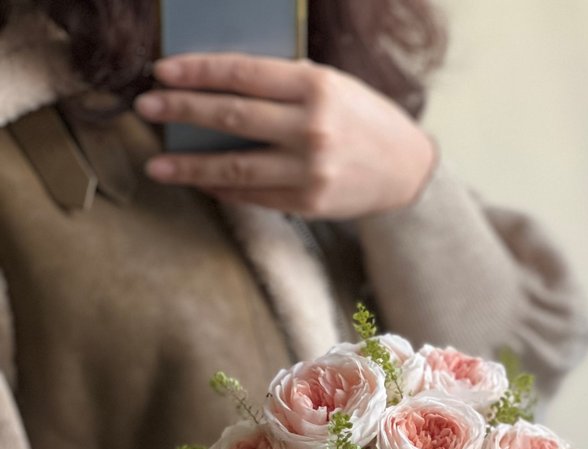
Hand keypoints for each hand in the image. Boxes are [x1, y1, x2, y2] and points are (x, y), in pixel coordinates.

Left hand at [134, 54, 436, 218]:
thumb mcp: (331, 85)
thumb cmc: (362, 119)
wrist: (406, 170)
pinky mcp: (308, 203)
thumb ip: (283, 83)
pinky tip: (200, 183)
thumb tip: (219, 83)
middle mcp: (311, 128)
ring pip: (236, 167)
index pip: (242, 74)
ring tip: (157, 165)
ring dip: (190, 166)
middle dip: (182, 112)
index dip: (197, 72)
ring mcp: (310, 171)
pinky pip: (254, 196)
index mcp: (316, 86)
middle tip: (146, 109)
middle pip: (232, 117)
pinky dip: (224, 189)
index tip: (162, 72)